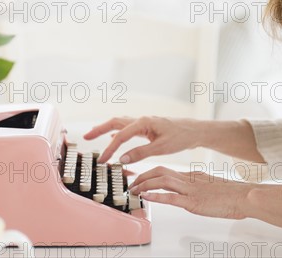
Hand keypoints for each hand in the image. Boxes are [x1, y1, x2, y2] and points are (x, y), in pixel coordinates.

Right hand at [83, 116, 204, 163]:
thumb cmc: (181, 138)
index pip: (120, 136)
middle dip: (99, 129)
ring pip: (120, 123)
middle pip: (115, 122)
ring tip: (94, 134)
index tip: (102, 160)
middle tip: (86, 136)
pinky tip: (114, 137)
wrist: (195, 131)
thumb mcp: (161, 148)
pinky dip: (118, 132)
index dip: (109, 149)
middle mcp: (141, 120)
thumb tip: (122, 159)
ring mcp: (144, 122)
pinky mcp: (148, 127)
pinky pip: (128, 128)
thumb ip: (140, 153)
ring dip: (106, 128)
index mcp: (143, 122)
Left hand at [129, 166, 252, 219]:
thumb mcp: (208, 184)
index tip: (138, 178)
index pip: (164, 170)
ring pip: (162, 182)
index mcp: (191, 175)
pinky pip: (171, 198)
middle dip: (142, 176)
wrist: (244, 196)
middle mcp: (188, 180)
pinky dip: (156, 196)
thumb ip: (195, 185)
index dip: (148, 173)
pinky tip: (147, 197)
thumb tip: (184, 189)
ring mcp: (190, 190)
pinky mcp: (194, 202)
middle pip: (159, 172)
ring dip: (145, 185)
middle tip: (131, 183)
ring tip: (134, 190)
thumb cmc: (230, 193)